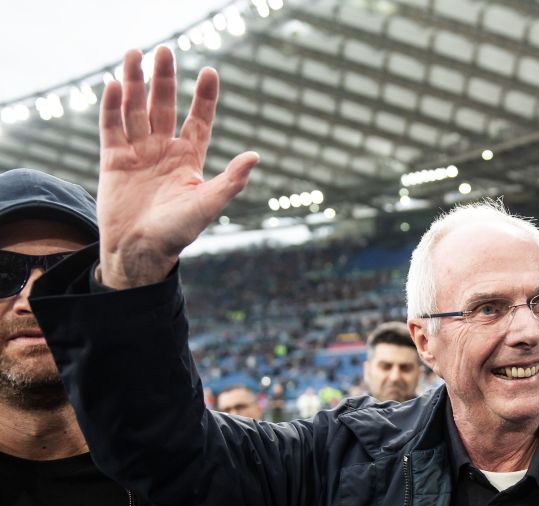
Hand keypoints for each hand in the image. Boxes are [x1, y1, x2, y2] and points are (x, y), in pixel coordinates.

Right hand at [97, 46, 258, 287]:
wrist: (140, 251)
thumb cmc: (178, 232)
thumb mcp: (208, 204)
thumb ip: (231, 180)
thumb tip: (256, 156)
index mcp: (189, 159)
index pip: (198, 120)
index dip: (204, 97)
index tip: (209, 72)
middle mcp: (163, 150)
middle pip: (164, 106)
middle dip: (164, 79)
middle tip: (164, 50)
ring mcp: (137, 153)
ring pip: (136, 109)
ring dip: (134, 83)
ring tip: (135, 54)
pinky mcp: (113, 160)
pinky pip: (111, 126)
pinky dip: (112, 106)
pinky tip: (114, 85)